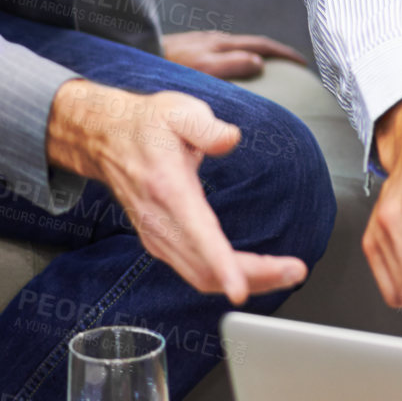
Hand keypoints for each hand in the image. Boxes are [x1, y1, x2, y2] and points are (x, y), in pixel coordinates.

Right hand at [45, 79, 307, 303]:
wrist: (105, 137)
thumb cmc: (148, 124)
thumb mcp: (179, 111)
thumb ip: (206, 126)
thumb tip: (231, 138)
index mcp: (168, 189)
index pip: (197, 235)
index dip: (221, 265)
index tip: (239, 290)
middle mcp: (159, 221)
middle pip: (205, 268)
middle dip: (253, 277)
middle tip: (296, 271)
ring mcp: (157, 236)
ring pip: (201, 277)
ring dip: (246, 281)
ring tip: (286, 273)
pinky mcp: (160, 242)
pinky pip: (195, 272)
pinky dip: (226, 277)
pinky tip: (256, 272)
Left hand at [161, 31, 306, 78]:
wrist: (134, 55)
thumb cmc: (167, 68)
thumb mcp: (203, 68)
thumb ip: (232, 64)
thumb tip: (260, 63)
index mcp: (222, 43)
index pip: (262, 45)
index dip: (284, 54)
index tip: (303, 63)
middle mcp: (215, 40)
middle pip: (253, 44)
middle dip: (276, 53)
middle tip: (293, 67)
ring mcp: (202, 43)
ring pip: (237, 47)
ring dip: (256, 55)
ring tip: (268, 70)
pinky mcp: (190, 49)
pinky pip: (222, 53)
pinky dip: (237, 59)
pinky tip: (231, 71)